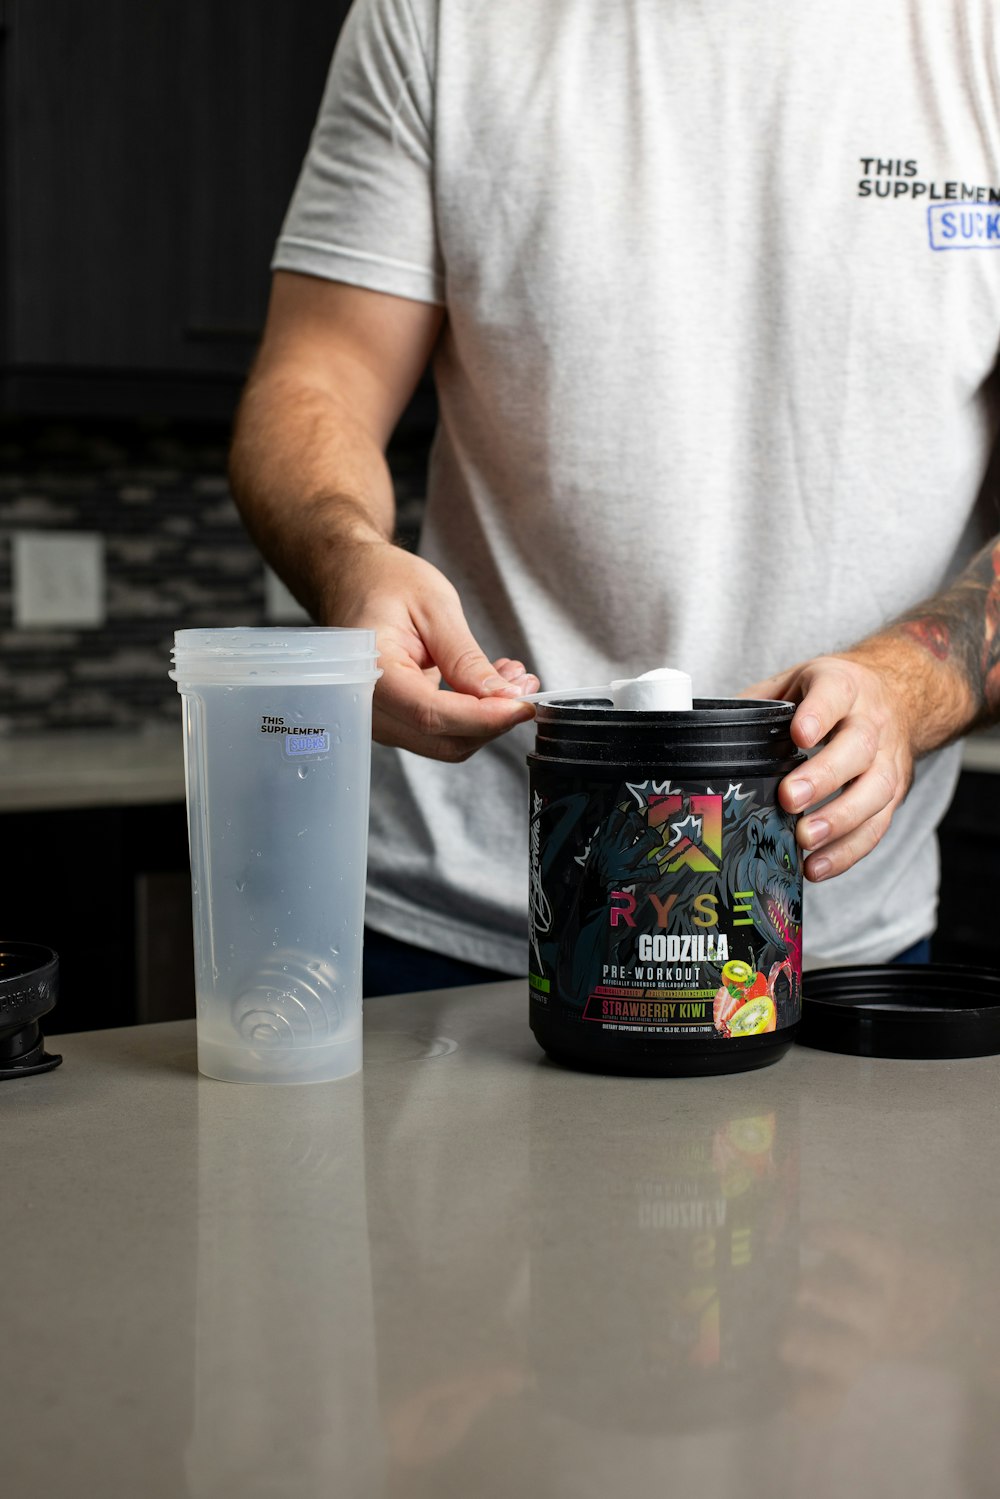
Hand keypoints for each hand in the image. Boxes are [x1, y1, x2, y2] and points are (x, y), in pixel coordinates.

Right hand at [325, 540, 538, 760]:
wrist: (355, 578)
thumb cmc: (385, 581)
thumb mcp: (435, 607)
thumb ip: (465, 658)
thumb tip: (503, 698)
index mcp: (370, 669)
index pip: (430, 714)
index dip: (483, 717)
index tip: (522, 704)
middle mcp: (368, 705)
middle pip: (442, 740)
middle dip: (493, 719)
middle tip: (525, 684)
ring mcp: (381, 718)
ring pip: (446, 743)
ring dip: (487, 719)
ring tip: (510, 677)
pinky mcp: (396, 720)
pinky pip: (440, 733)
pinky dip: (473, 716)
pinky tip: (489, 686)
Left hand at [743, 653, 916, 881]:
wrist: (899, 696)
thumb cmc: (832, 695)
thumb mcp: (796, 683)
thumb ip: (758, 705)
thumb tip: (703, 735)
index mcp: (843, 686)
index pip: (835, 694)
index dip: (819, 714)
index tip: (799, 736)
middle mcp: (872, 720)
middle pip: (858, 747)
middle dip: (825, 776)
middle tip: (790, 799)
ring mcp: (888, 758)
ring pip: (876, 789)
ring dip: (840, 820)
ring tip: (805, 840)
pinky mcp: (895, 792)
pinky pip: (878, 824)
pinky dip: (848, 850)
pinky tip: (817, 866)